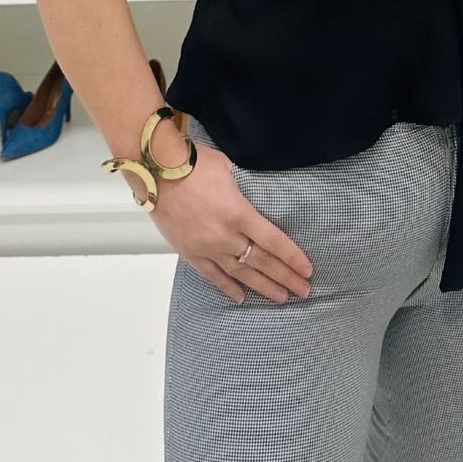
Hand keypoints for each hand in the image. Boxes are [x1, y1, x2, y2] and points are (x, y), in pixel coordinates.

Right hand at [149, 141, 313, 304]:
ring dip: (263, 287)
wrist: (156, 171)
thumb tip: (257, 200)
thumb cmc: (194, 163)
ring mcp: (206, 247)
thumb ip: (245, 191)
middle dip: (285, 277)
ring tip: (282, 298)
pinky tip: (241, 297)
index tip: (307, 269)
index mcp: (239, 213)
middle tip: (304, 291)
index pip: (273, 241)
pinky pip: (212, 275)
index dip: (292, 257)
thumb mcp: (230, 170)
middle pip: (262, 261)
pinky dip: (227, 287)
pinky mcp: (189, 252)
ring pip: (240, 273)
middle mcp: (225, 236)